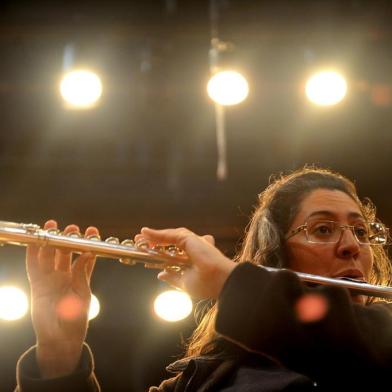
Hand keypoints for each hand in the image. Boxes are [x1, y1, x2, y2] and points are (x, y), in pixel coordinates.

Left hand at [26, 220, 97, 377]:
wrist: (63, 342)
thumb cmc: (55, 327)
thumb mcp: (64, 305)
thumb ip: (78, 280)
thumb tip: (86, 256)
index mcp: (41, 284)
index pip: (37, 259)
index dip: (38, 244)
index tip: (44, 230)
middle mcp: (53, 279)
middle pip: (55, 254)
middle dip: (62, 239)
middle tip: (71, 227)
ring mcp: (67, 281)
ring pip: (72, 258)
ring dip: (78, 245)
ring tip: (86, 232)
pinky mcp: (80, 286)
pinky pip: (85, 269)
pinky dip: (90, 258)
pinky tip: (94, 248)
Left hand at [136, 227, 235, 298]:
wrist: (220, 281)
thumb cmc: (208, 285)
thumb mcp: (185, 283)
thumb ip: (173, 277)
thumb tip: (161, 274)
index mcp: (194, 257)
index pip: (174, 251)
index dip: (160, 250)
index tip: (148, 252)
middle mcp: (194, 247)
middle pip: (170, 241)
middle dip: (154, 241)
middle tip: (140, 242)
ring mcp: (193, 241)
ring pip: (169, 237)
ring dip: (152, 237)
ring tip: (138, 238)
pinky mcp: (189, 238)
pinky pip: (169, 235)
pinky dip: (156, 234)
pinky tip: (145, 233)